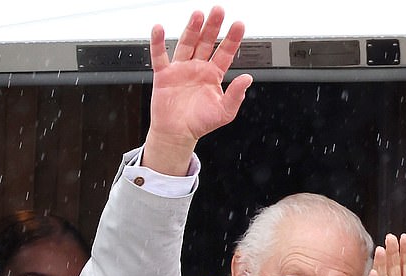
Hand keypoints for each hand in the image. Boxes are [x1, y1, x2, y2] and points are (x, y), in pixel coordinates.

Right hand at [143, 7, 252, 174]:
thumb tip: (247, 79)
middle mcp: (197, 68)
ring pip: (187, 44)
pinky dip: (158, 42)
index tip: (239, 25)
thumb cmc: (200, 123)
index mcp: (213, 75)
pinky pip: (160, 55)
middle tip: (219, 10)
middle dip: (213, 27)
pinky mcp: (164, 74)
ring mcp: (181, 68)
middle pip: (206, 42)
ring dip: (192, 29)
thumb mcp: (224, 113)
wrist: (177, 134)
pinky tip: (160, 29)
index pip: (225, 53)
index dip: (232, 39)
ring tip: (198, 15)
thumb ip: (236, 95)